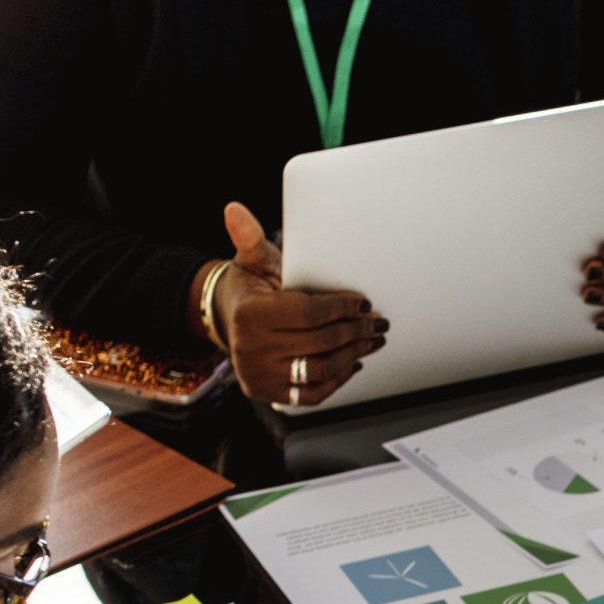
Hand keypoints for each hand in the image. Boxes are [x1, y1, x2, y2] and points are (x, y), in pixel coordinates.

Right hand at [210, 202, 385, 407]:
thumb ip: (250, 237)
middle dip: (355, 331)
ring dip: (353, 355)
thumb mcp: (251, 260)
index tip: (363, 303)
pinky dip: (336, 380)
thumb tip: (235, 210)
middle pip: (320, 343)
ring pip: (320, 369)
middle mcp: (250, 349)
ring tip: (371, 340)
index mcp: (250, 315)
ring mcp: (259, 375)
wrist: (227, 320)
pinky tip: (352, 364)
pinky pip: (311, 394)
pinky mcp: (268, 393)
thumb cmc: (248, 287)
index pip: (309, 313)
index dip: (342, 308)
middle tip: (377, 323)